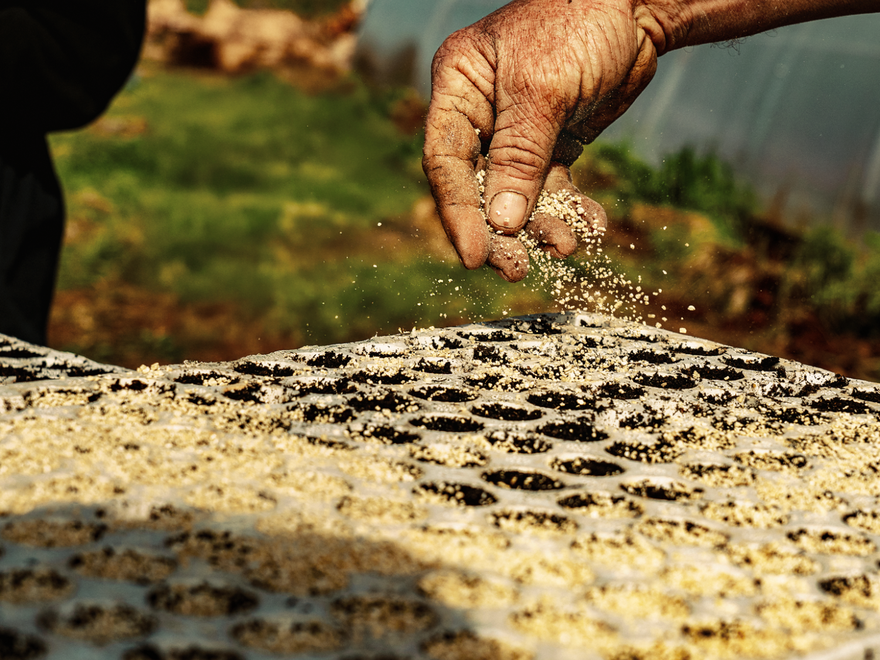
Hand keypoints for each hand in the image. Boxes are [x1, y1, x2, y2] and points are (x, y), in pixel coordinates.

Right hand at [422, 0, 659, 281]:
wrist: (638, 7)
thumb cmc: (578, 25)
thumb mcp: (541, 91)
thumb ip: (519, 157)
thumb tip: (502, 223)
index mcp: (459, 88)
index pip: (445, 160)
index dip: (457, 212)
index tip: (474, 256)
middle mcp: (481, 113)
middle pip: (477, 186)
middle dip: (499, 230)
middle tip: (516, 268)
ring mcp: (517, 131)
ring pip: (519, 194)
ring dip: (540, 226)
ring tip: (566, 247)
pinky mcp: (552, 143)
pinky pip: (554, 187)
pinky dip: (570, 210)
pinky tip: (590, 227)